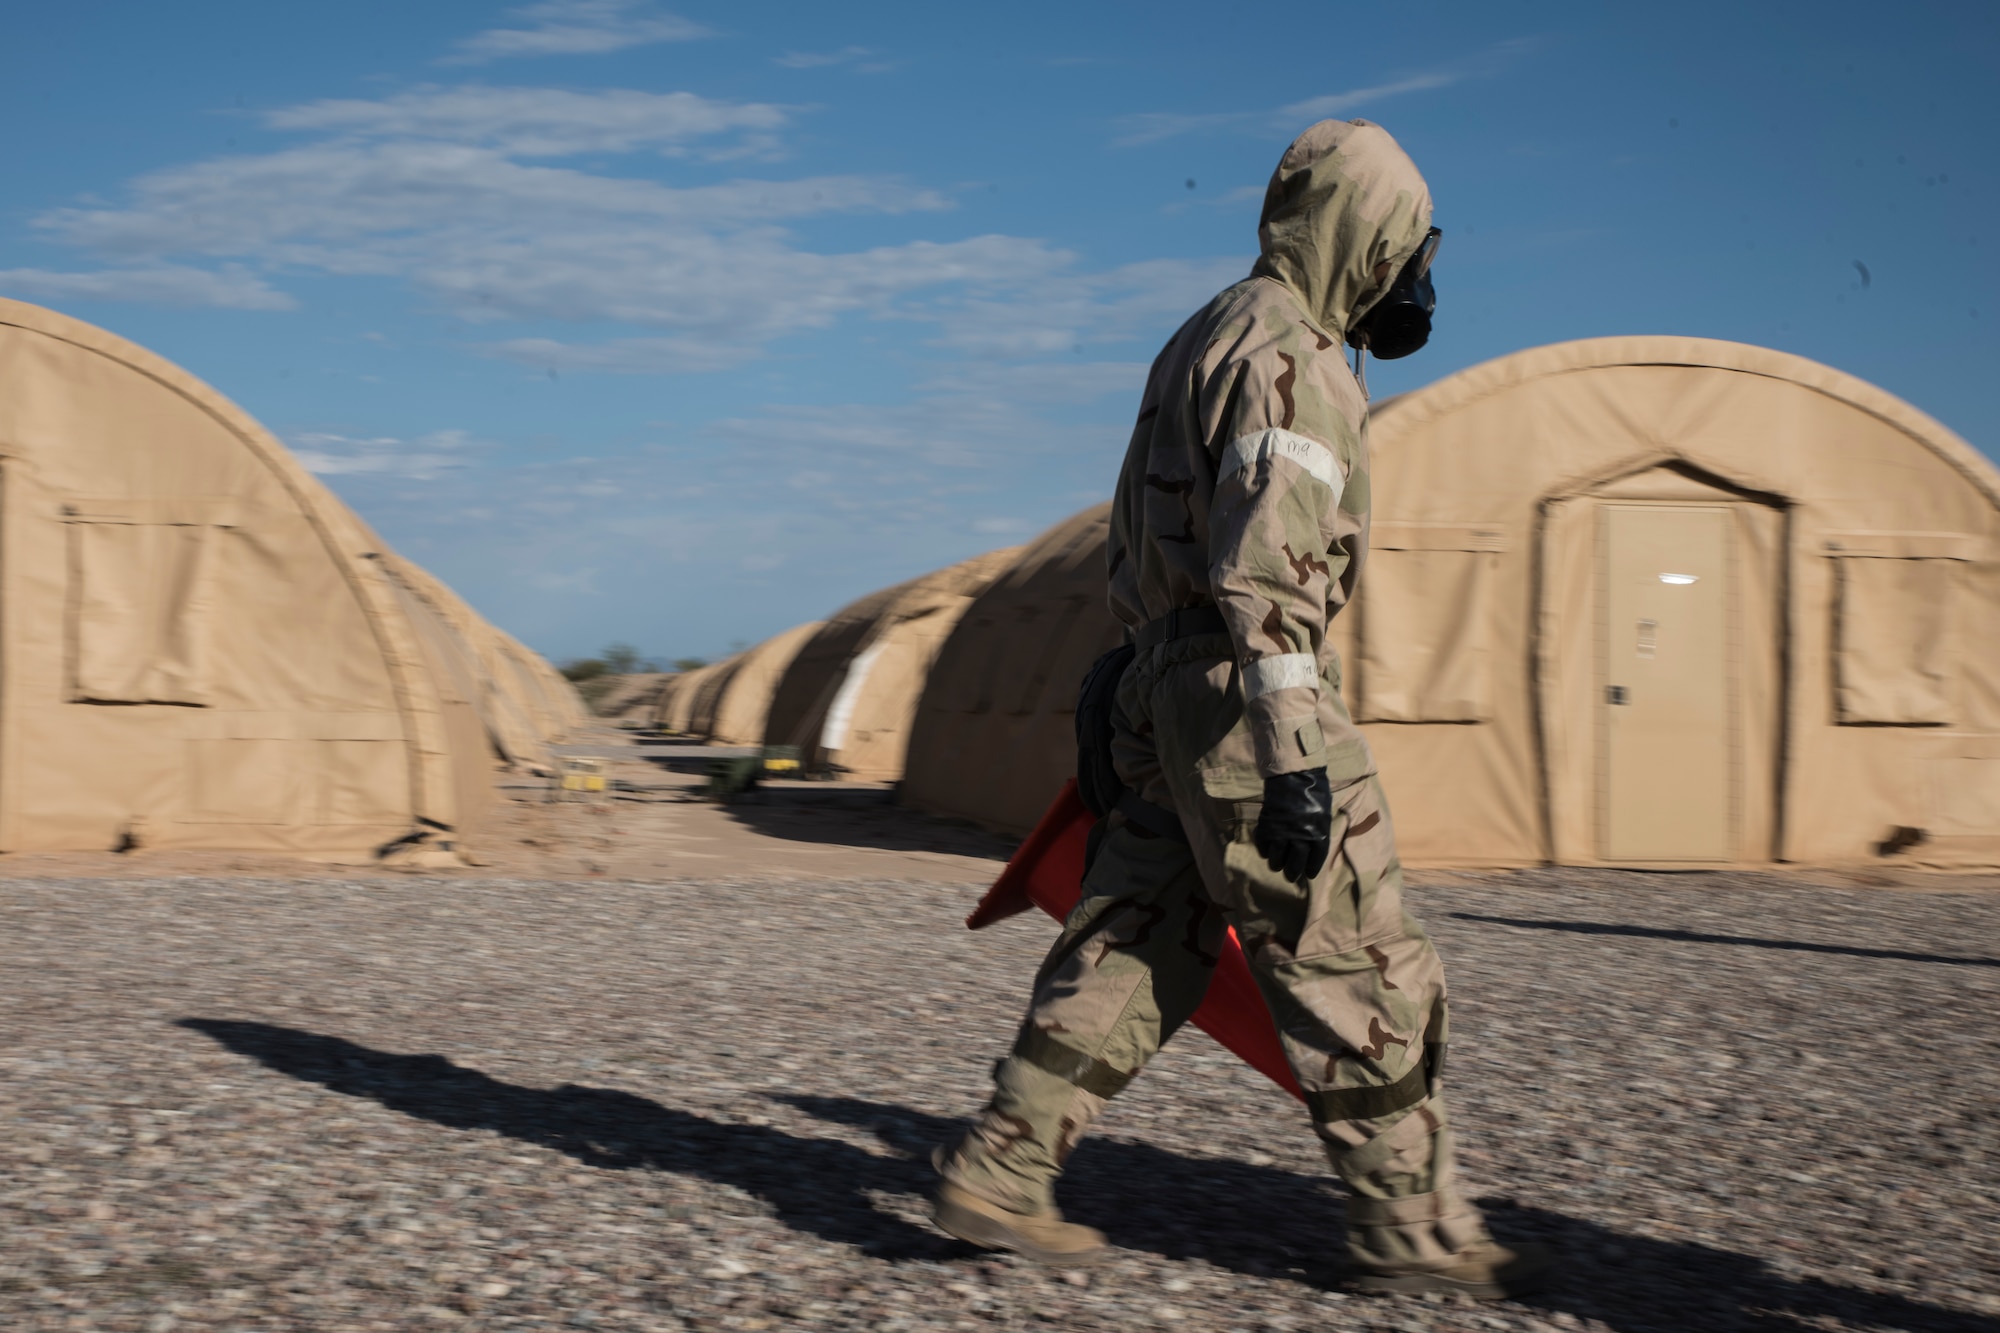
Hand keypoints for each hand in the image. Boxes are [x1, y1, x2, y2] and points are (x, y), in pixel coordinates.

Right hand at [1253, 768, 1332, 885]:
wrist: (1295, 774)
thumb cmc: (1315, 790)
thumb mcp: (1324, 812)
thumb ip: (1320, 830)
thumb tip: (1315, 845)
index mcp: (1319, 832)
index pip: (1316, 858)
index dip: (1311, 868)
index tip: (1309, 874)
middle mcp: (1301, 836)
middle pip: (1295, 863)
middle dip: (1293, 872)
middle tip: (1291, 877)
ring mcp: (1283, 831)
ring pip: (1277, 857)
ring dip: (1277, 864)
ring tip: (1277, 866)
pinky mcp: (1268, 824)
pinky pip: (1264, 844)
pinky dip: (1264, 850)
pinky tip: (1267, 852)